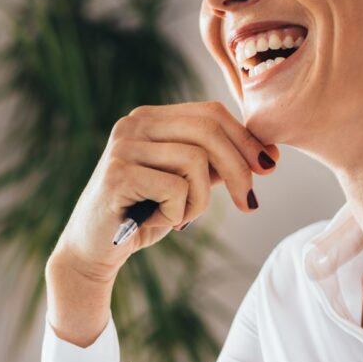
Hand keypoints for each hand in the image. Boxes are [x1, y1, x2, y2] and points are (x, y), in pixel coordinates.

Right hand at [51, 101, 278, 284]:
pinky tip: (158, 221)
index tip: (268, 167)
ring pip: (196, 160)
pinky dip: (177, 212)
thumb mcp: (186, 184)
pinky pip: (176, 188)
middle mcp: (133, 123)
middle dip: (239, 168)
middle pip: (208, 130)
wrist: (94, 249)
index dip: (245, 139)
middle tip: (249, 203)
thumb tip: (266, 155)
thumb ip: (215, 164)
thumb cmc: (142, 214)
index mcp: (150, 118)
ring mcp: (123, 146)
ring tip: (180, 217)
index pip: (210, 112)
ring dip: (200, 200)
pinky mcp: (118, 174)